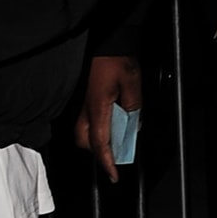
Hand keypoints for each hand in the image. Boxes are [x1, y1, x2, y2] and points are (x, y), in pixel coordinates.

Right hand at [75, 53, 142, 182]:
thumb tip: (132, 123)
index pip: (99, 143)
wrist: (107, 42)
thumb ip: (133, 107)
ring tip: (118, 135)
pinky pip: (89, 118)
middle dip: (98, 151)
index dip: (106, 162)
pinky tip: (114, 118)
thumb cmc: (117, 59)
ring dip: (99, 138)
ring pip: (84, 131)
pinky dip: (100, 125)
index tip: (113, 175)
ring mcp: (83, 103)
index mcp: (97, 108)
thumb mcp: (133, 84)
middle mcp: (86, 109)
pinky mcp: (86, 97)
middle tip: (115, 153)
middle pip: (84, 141)